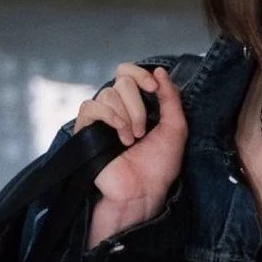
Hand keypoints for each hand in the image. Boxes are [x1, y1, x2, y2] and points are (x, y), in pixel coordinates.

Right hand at [74, 64, 187, 244]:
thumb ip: (171, 97)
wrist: (144, 190)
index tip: (154, 88)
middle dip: (138, 104)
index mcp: (135, 104)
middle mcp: (116, 108)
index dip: (140, 74)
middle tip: (143, 131)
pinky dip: (109, 116)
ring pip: (108, 94)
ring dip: (126, 116)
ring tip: (132, 140)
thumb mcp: (176, 127)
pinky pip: (90, 106)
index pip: (128, 72)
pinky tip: (120, 135)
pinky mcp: (85, 130)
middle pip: (121, 80)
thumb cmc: (159, 165)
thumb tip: (159, 70)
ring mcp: (100, 119)